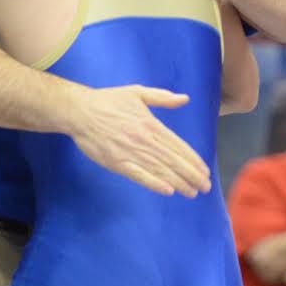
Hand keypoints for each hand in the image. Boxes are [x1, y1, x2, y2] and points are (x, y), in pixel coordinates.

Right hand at [66, 84, 210, 196]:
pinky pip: (139, 176)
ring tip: (192, 193)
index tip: (204, 171)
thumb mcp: (137, 92)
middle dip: (191, 175)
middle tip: (204, 187)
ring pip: (160, 171)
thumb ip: (162, 98)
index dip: (193, 160)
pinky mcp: (117, 163)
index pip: (178, 145)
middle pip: (173, 161)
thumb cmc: (108, 101)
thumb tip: (184, 99)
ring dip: (179, 182)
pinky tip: (167, 191)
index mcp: (151, 124)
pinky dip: (154, 183)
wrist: (80, 111)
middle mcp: (144, 140)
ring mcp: (131, 153)